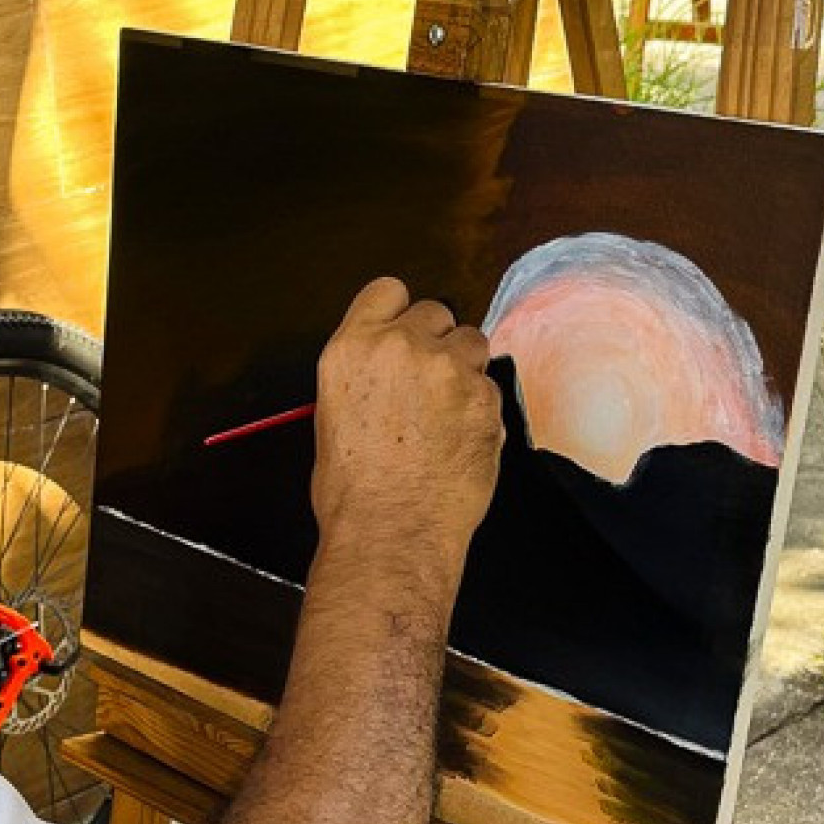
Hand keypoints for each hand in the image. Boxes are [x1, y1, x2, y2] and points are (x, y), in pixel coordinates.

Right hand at [311, 278, 501, 574]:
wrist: (392, 532)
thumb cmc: (354, 493)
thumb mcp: (332, 416)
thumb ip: (362, 376)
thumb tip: (383, 373)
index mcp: (352, 349)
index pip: (387, 291)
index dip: (399, 311)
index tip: (405, 330)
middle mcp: (400, 348)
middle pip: (434, 311)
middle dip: (435, 341)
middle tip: (428, 383)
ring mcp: (447, 369)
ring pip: (471, 341)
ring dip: (464, 367)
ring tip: (448, 411)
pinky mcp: (485, 397)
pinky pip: (490, 384)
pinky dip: (481, 406)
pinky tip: (461, 438)